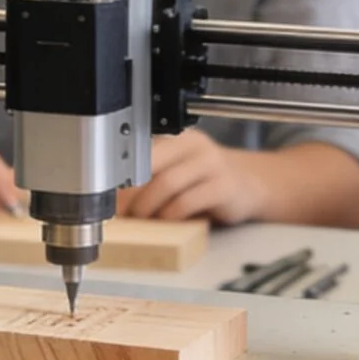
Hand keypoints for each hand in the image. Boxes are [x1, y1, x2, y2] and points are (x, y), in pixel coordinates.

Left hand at [119, 129, 263, 224]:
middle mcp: (195, 145)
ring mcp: (212, 164)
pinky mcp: (224, 186)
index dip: (122, 177)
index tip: (110, 197)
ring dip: (150, 207)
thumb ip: (153, 176)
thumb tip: (116, 199)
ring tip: (143, 220)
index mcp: (179, 138)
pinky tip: (169, 221)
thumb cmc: (206, 181)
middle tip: (123, 213)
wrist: (248, 187)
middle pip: (151, 166)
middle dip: (132, 194)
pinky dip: (172, 215)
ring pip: (167, 184)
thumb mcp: (179, 170)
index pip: (141, 152)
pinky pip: (187, 201)